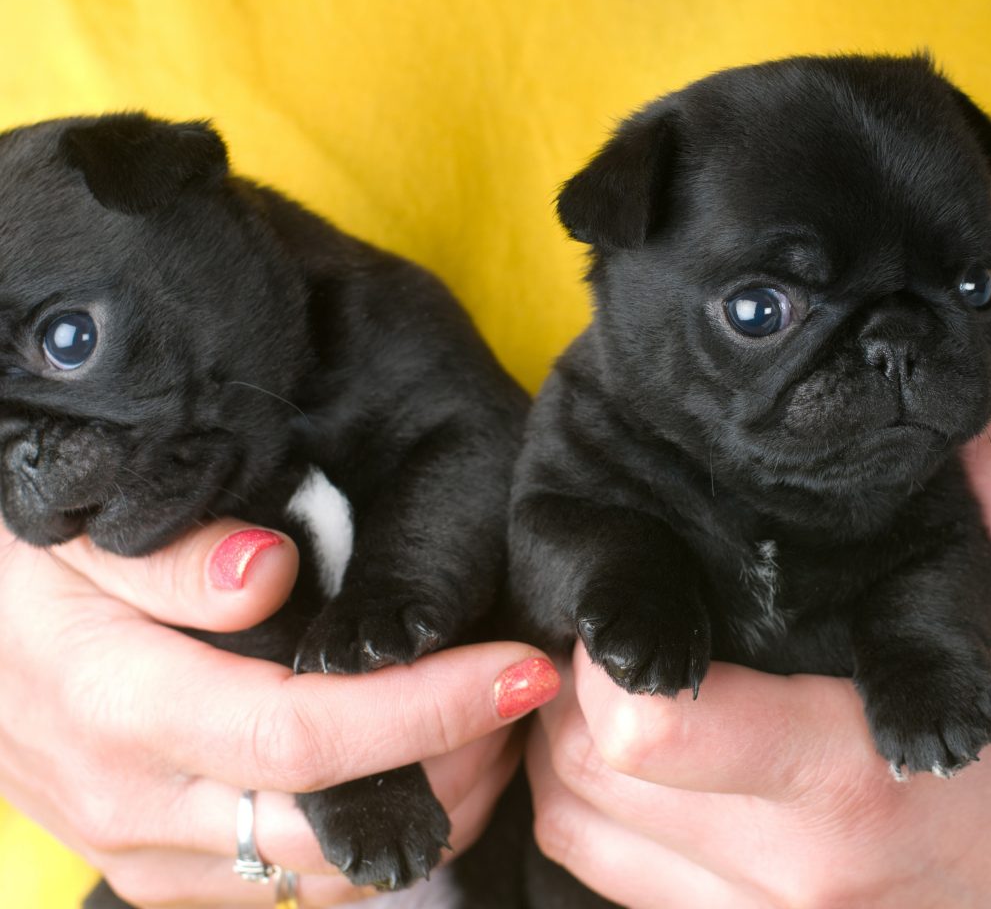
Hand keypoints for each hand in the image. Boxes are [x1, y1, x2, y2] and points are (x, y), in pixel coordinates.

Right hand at [0, 520, 557, 907]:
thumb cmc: (22, 578)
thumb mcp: (77, 534)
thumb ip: (170, 556)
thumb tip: (271, 575)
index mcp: (122, 709)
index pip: (306, 734)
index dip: (426, 708)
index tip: (515, 667)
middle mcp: (137, 805)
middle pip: (332, 824)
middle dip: (453, 767)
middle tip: (524, 697)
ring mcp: (146, 853)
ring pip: (319, 877)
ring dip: (428, 813)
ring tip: (493, 732)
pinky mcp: (158, 867)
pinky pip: (283, 887)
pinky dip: (369, 846)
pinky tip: (416, 776)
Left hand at [527, 405, 990, 907]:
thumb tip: (955, 405)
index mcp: (846, 782)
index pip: (643, 731)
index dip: (612, 655)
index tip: (640, 608)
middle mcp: (785, 871)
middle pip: (583, 762)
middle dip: (578, 680)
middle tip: (624, 624)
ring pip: (568, 818)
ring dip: (567, 738)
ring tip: (621, 679)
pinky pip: (593, 863)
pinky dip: (585, 801)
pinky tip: (631, 753)